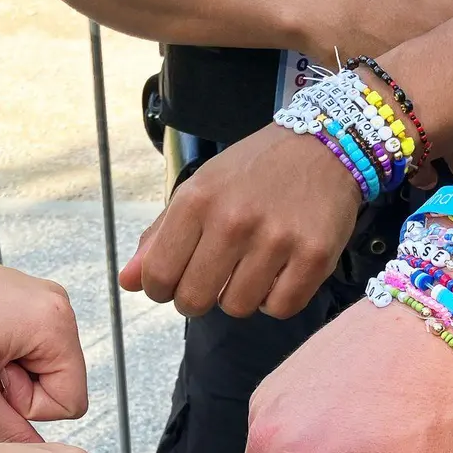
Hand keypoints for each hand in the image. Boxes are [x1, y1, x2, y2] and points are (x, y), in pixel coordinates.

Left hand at [0, 240, 87, 443]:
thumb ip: (7, 428)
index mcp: (55, 326)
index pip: (70, 402)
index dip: (27, 407)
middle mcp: (59, 307)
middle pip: (59, 383)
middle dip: (16, 387)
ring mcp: (42, 299)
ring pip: (40, 367)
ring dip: (6, 372)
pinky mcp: (22, 297)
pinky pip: (26, 346)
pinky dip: (0, 353)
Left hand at [119, 124, 359, 318]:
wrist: (324, 144)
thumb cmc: (254, 171)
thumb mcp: (200, 189)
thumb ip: (160, 237)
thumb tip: (127, 282)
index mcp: (197, 201)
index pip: (157, 276)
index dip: (162, 288)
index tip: (176, 280)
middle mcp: (234, 220)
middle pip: (193, 301)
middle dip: (198, 298)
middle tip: (214, 277)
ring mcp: (276, 240)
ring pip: (237, 308)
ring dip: (240, 296)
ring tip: (252, 266)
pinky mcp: (314, 256)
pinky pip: (280, 308)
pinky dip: (277, 299)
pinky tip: (280, 272)